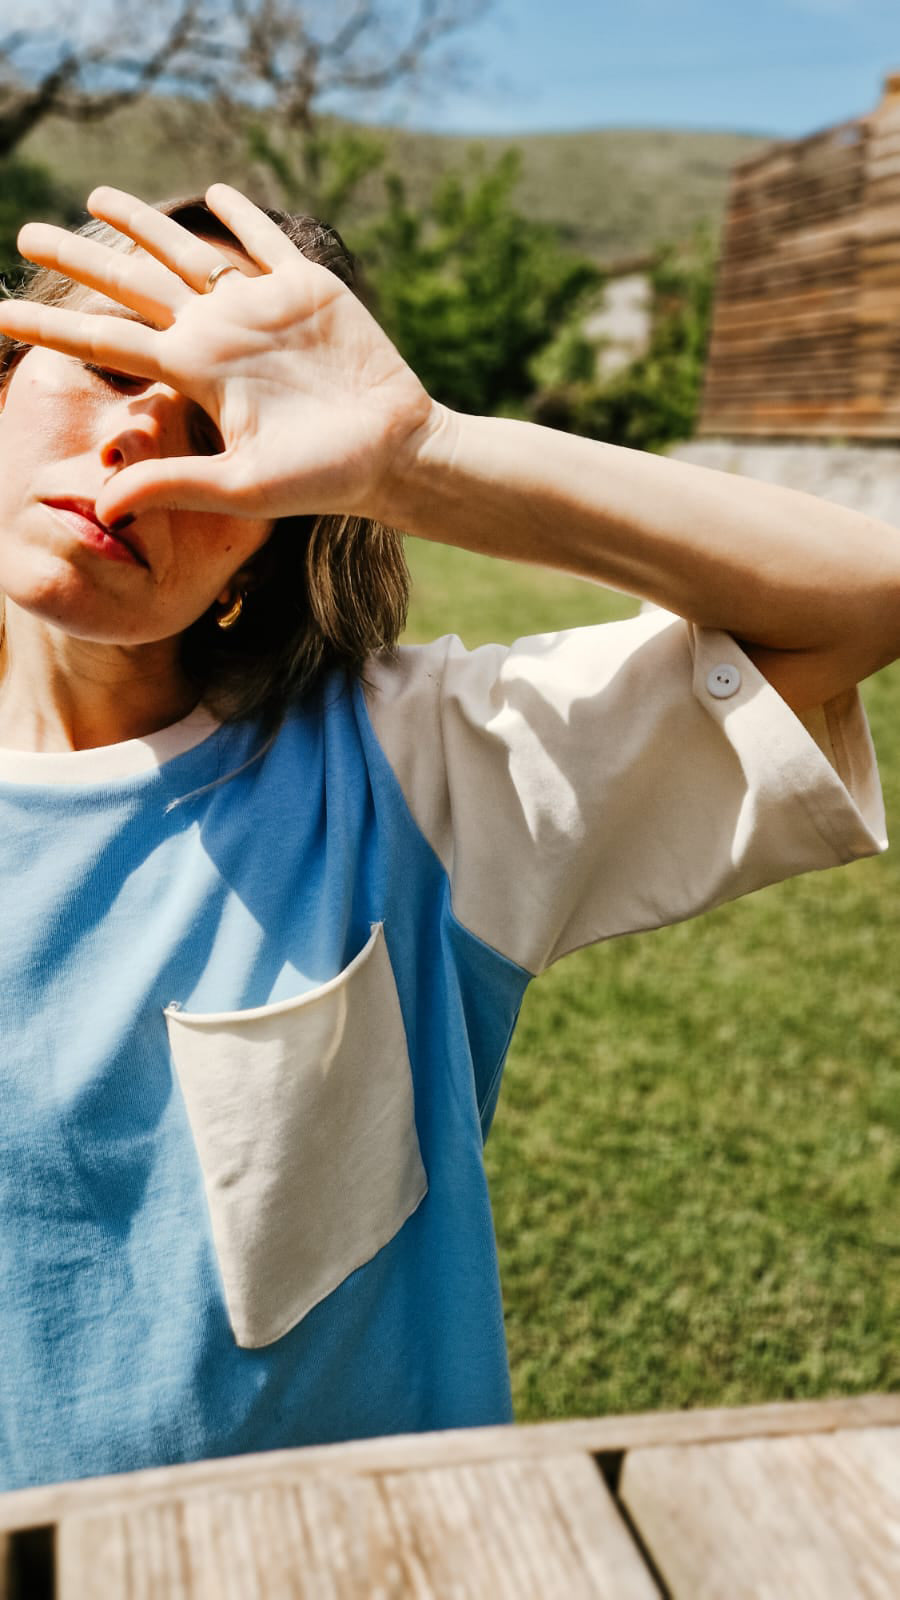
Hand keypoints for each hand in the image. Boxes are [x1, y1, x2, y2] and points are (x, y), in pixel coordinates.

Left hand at [0, 184, 436, 528]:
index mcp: (197, 373)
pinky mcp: (308, 288)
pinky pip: (265, 242)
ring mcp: (260, 308)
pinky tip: (213, 193)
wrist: (395, 452)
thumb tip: (100, 509)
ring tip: (96, 198)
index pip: (108, 340)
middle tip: (26, 230)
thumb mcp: (242, 487)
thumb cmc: (323, 478)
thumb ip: (171, 482)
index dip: (53, 324)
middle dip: (80, 258)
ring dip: (143, 224)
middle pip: (132, 285)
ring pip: (186, 253)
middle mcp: (219, 335)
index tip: (0, 313)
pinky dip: (241, 214)